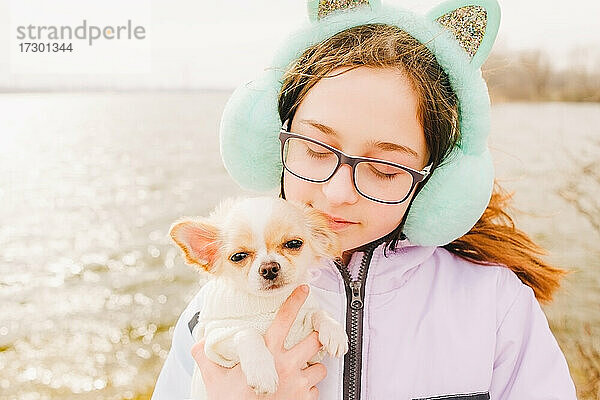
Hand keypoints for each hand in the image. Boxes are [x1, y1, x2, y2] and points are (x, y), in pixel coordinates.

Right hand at [191, 285, 326, 399]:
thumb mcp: (214, 378)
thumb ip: (206, 356)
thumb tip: (200, 342)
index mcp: (267, 354)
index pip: (284, 320)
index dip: (295, 301)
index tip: (304, 289)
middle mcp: (287, 365)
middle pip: (315, 340)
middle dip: (319, 336)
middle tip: (314, 336)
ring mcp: (299, 383)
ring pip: (320, 366)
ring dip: (314, 367)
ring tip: (301, 371)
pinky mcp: (306, 399)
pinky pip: (316, 389)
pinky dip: (310, 389)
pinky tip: (296, 391)